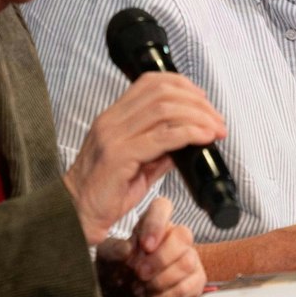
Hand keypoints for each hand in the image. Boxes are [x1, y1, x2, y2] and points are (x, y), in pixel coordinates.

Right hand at [64, 72, 225, 244]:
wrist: (78, 214)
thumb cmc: (105, 193)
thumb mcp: (138, 165)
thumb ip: (161, 149)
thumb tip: (188, 139)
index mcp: (114, 117)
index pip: (150, 82)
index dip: (182, 85)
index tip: (204, 101)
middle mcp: (112, 121)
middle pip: (162, 92)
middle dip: (197, 102)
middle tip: (217, 120)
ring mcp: (114, 136)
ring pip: (164, 110)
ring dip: (198, 117)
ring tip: (216, 130)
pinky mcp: (119, 156)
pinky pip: (162, 137)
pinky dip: (189, 133)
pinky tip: (204, 138)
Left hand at [96, 197, 206, 296]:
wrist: (126, 291)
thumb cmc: (119, 267)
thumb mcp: (107, 257)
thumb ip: (113, 250)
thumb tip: (125, 250)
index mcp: (153, 222)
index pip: (162, 207)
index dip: (156, 225)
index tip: (145, 246)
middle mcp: (176, 235)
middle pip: (183, 236)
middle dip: (160, 259)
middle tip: (140, 273)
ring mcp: (190, 256)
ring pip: (187, 262)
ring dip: (162, 280)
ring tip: (142, 288)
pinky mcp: (196, 278)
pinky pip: (191, 285)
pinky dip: (168, 295)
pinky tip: (153, 296)